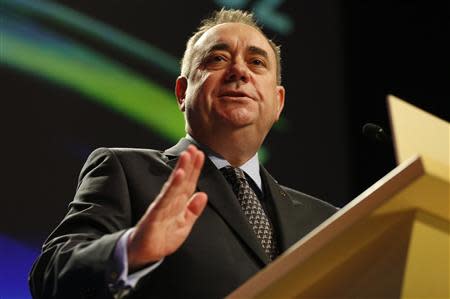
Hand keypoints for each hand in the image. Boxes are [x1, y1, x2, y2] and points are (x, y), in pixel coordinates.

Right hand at [127, 145, 207, 270]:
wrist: (143, 254)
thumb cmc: (162, 238)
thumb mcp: (183, 225)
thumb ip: (193, 210)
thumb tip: (203, 194)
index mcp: (177, 204)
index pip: (188, 184)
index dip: (194, 170)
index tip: (200, 154)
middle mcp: (169, 202)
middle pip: (181, 181)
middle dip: (188, 164)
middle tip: (194, 148)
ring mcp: (161, 207)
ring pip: (173, 186)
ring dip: (181, 170)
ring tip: (187, 156)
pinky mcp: (154, 215)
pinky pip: (164, 199)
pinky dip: (171, 187)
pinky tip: (177, 176)